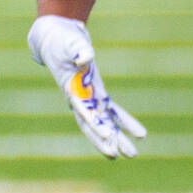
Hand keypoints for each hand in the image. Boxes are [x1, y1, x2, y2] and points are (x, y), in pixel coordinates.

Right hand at [27, 14, 145, 158]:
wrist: (55, 37)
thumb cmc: (62, 40)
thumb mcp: (70, 42)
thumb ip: (79, 50)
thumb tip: (87, 59)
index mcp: (72, 90)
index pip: (84, 113)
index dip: (95, 126)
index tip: (108, 138)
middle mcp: (81, 99)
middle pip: (95, 125)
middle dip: (109, 140)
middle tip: (125, 154)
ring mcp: (89, 96)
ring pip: (104, 122)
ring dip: (117, 137)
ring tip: (131, 154)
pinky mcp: (97, 91)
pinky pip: (111, 110)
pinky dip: (123, 121)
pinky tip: (137, 133)